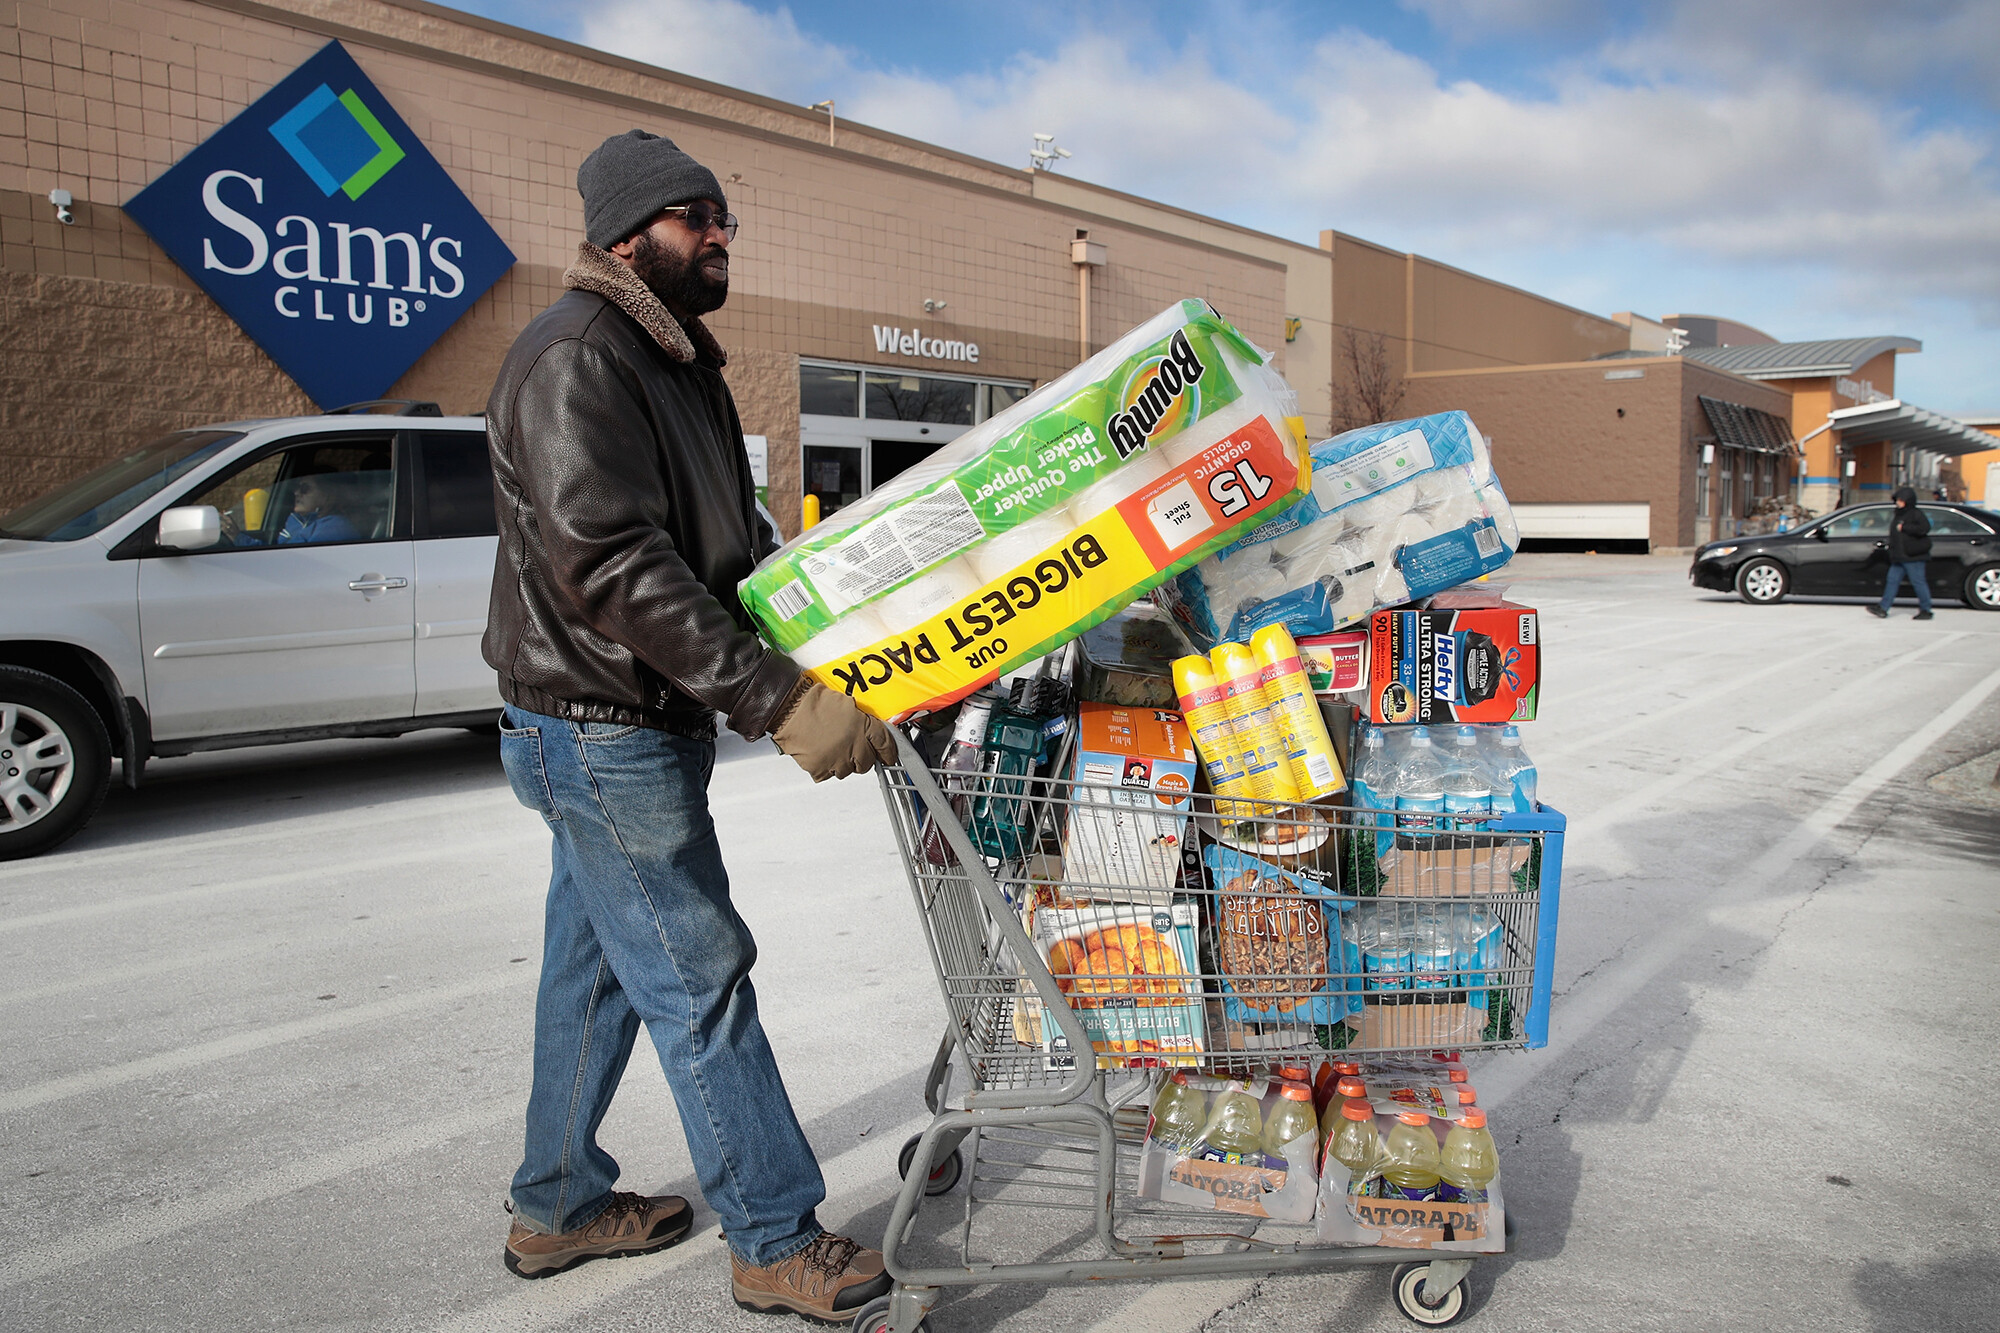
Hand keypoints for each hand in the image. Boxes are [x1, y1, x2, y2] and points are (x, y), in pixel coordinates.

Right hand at [772, 678, 898, 781]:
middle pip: (867, 762)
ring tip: (832, 749)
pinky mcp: (821, 769)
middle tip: (854, 751)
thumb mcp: (846, 704)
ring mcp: (838, 759)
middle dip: (863, 759)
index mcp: (863, 726)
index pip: (885, 744)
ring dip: (843, 763)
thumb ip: (861, 719)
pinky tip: (820, 754)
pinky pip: (828, 775)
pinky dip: (825, 768)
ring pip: (848, 771)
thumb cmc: (814, 703)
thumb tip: (869, 729)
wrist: (790, 710)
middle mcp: (854, 745)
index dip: (889, 752)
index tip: (889, 757)